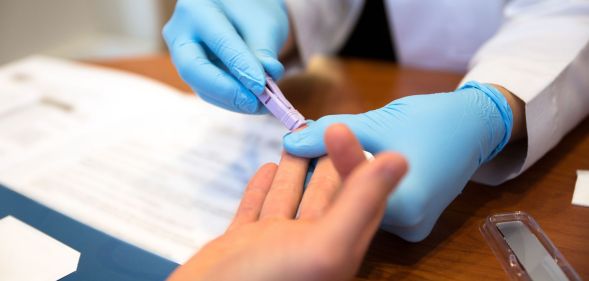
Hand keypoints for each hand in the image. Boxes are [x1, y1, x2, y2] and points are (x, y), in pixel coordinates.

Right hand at [163, 0, 288, 113]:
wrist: (242, 10)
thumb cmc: (253, 9)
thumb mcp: (264, 23)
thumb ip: (263, 52)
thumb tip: (263, 84)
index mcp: (197, 9)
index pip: (219, 42)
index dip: (241, 67)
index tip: (261, 86)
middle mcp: (180, 31)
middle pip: (193, 68)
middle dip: (226, 90)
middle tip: (254, 102)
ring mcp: (181, 54)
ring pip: (200, 85)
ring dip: (232, 100)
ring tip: (261, 105)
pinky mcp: (192, 72)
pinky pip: (208, 91)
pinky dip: (231, 100)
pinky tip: (252, 104)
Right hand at [168, 125, 406, 280]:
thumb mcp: (325, 245)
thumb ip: (360, 203)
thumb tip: (400, 159)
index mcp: (336, 248)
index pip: (356, 197)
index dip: (356, 162)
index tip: (347, 129)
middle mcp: (307, 246)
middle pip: (324, 194)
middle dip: (326, 160)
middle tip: (324, 126)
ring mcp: (272, 245)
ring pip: (289, 198)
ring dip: (295, 170)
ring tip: (297, 139)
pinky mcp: (241, 244)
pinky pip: (256, 209)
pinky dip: (262, 188)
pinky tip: (266, 169)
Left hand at [284, 81, 514, 240]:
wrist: (473, 126)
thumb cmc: (432, 120)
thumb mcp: (377, 122)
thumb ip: (333, 134)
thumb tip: (292, 141)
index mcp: (406, 205)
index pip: (344, 189)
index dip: (316, 166)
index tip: (297, 146)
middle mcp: (409, 225)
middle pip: (352, 202)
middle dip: (327, 173)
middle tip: (305, 147)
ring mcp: (412, 225)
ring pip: (361, 204)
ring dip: (342, 180)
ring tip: (321, 153)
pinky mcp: (412, 220)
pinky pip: (375, 204)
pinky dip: (360, 186)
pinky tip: (346, 165)